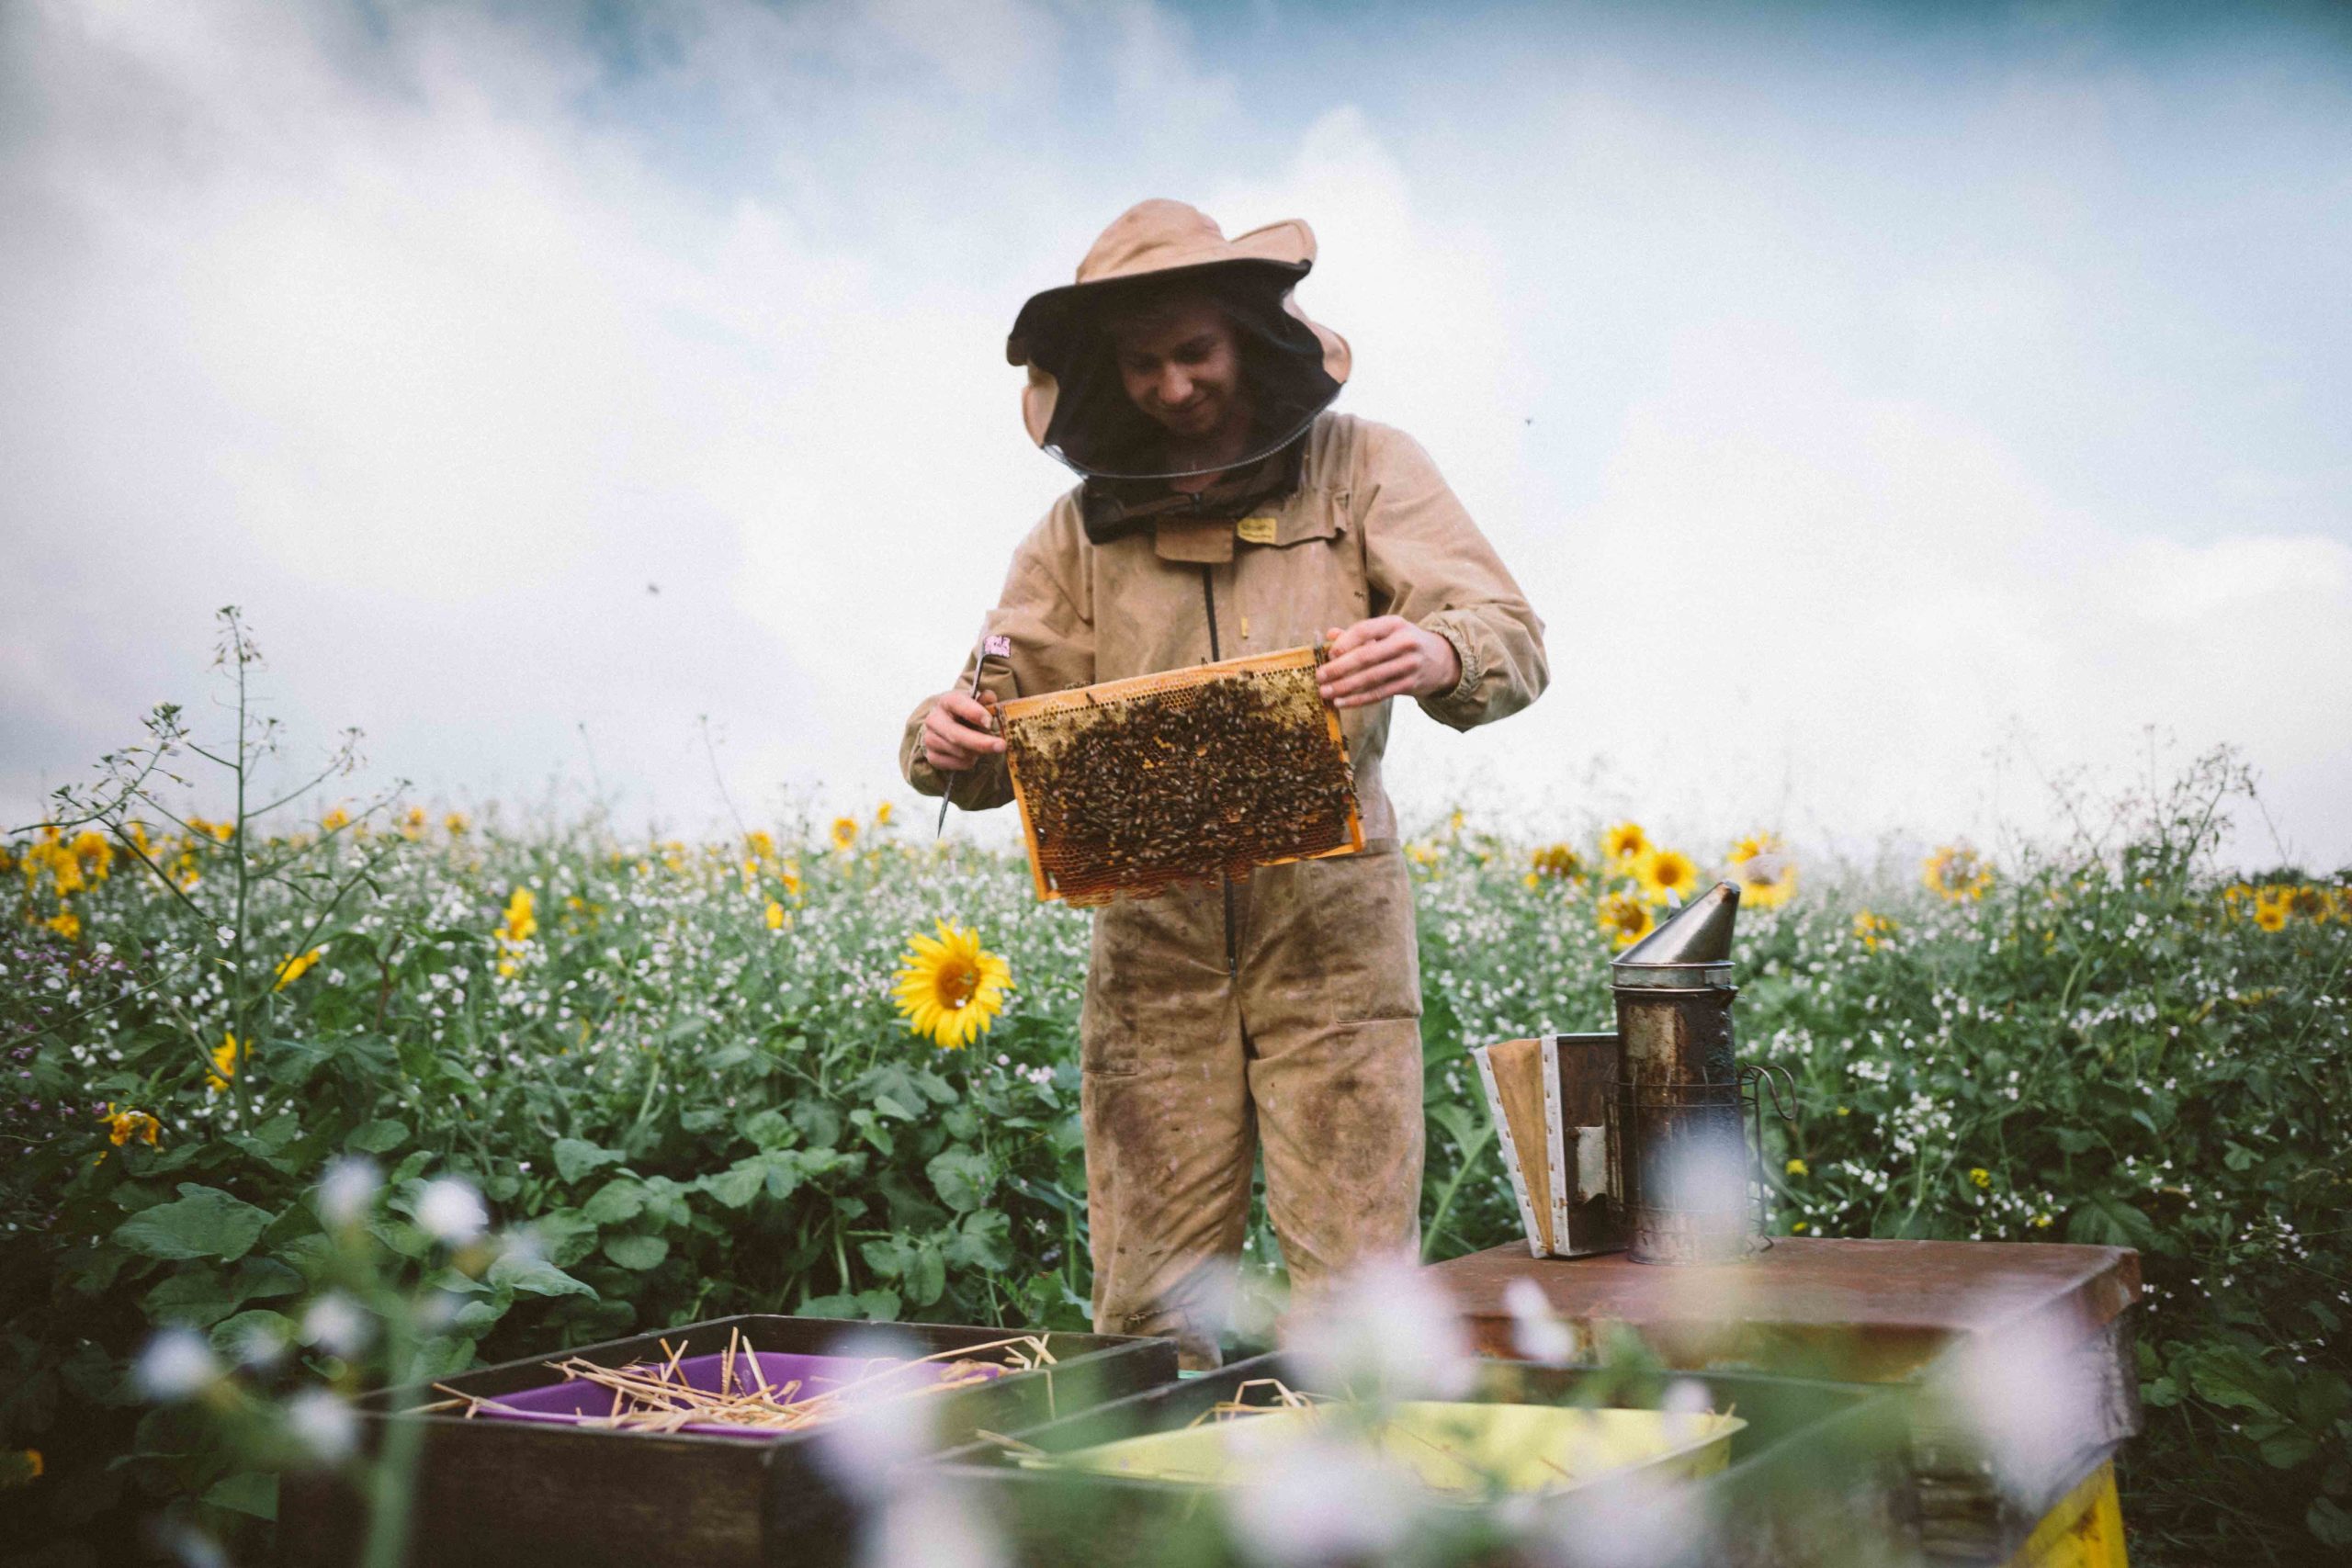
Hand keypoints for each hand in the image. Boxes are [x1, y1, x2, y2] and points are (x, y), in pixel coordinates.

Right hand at [921, 691, 1002, 771]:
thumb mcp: (977, 703)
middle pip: (956, 735)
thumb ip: (985, 701)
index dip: (973, 712)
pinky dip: (969, 762)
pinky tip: (973, 755)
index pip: (957, 703)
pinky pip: (956, 764)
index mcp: (947, 701)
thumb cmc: (968, 714)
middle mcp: (934, 719)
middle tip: (1001, 746)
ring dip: (978, 752)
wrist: (948, 726)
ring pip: (959, 752)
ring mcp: (930, 739)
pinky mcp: (932, 756)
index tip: (989, 722)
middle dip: (981, 742)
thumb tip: (990, 697)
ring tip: (984, 746)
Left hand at [1316, 617, 1460, 709]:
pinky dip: (1358, 699)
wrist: (1443, 659)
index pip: (1365, 630)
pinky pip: (1379, 693)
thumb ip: (1359, 633)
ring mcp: (1409, 664)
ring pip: (1371, 678)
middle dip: (1339, 668)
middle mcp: (1404, 642)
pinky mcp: (1410, 684)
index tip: (1328, 654)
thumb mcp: (1387, 631)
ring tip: (1326, 692)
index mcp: (1395, 624)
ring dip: (1345, 687)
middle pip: (1367, 656)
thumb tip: (1330, 635)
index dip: (1345, 642)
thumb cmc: (1404, 643)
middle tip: (1320, 676)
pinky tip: (1341, 702)